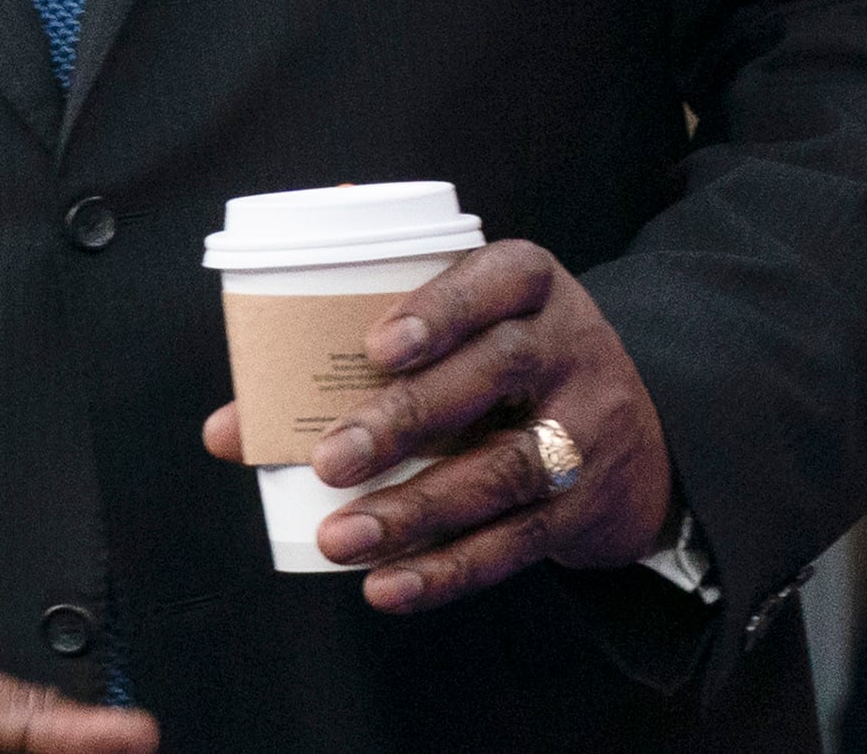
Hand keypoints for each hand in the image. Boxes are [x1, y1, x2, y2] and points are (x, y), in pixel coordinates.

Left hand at [197, 239, 675, 615]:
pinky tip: (387, 586)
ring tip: (338, 538)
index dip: (438, 310)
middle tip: (328, 459)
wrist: (638, 435)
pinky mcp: (588, 504)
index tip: (373, 347)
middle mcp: (569, 346)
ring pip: (503, 469)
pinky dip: (447, 569)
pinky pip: (516, 541)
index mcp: (530, 286)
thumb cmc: (504, 370)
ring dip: (414, 510)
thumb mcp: (459, 339)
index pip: (495, 279)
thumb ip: (350, 366)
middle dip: (405, 419)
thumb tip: (227, 429)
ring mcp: (587, 427)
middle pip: (495, 373)